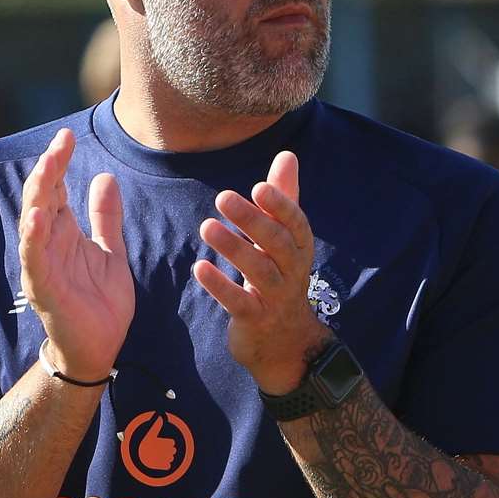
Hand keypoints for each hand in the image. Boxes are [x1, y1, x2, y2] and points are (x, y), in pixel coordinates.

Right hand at [19, 128, 133, 381]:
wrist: (99, 348)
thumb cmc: (99, 302)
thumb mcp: (111, 252)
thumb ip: (106, 217)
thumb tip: (105, 176)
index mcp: (64, 233)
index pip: (56, 189)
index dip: (59, 162)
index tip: (67, 136)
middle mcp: (49, 244)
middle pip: (43, 198)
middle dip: (49, 169)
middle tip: (60, 142)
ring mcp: (42, 265)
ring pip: (34, 223)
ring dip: (39, 195)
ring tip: (47, 167)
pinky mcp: (43, 288)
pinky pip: (34, 259)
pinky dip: (33, 238)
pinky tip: (36, 218)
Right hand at [137, 415, 176, 470]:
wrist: (138, 456)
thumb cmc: (145, 444)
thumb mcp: (150, 434)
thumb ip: (156, 426)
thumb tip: (160, 416)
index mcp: (162, 442)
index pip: (172, 443)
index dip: (169, 443)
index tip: (164, 444)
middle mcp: (164, 450)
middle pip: (173, 450)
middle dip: (170, 450)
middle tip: (163, 450)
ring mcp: (162, 458)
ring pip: (171, 458)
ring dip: (168, 457)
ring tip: (162, 456)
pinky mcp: (161, 466)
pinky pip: (168, 466)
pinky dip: (166, 465)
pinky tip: (162, 462)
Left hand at [194, 151, 329, 393]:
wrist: (286, 343)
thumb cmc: (280, 277)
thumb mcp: (284, 239)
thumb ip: (283, 198)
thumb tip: (287, 154)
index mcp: (299, 248)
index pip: (296, 223)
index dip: (280, 205)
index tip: (259, 187)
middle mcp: (292, 272)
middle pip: (276, 243)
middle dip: (251, 220)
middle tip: (222, 197)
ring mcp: (276, 298)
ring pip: (258, 271)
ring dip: (233, 248)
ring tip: (206, 227)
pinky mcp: (256, 320)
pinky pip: (239, 302)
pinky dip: (220, 286)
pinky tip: (199, 269)